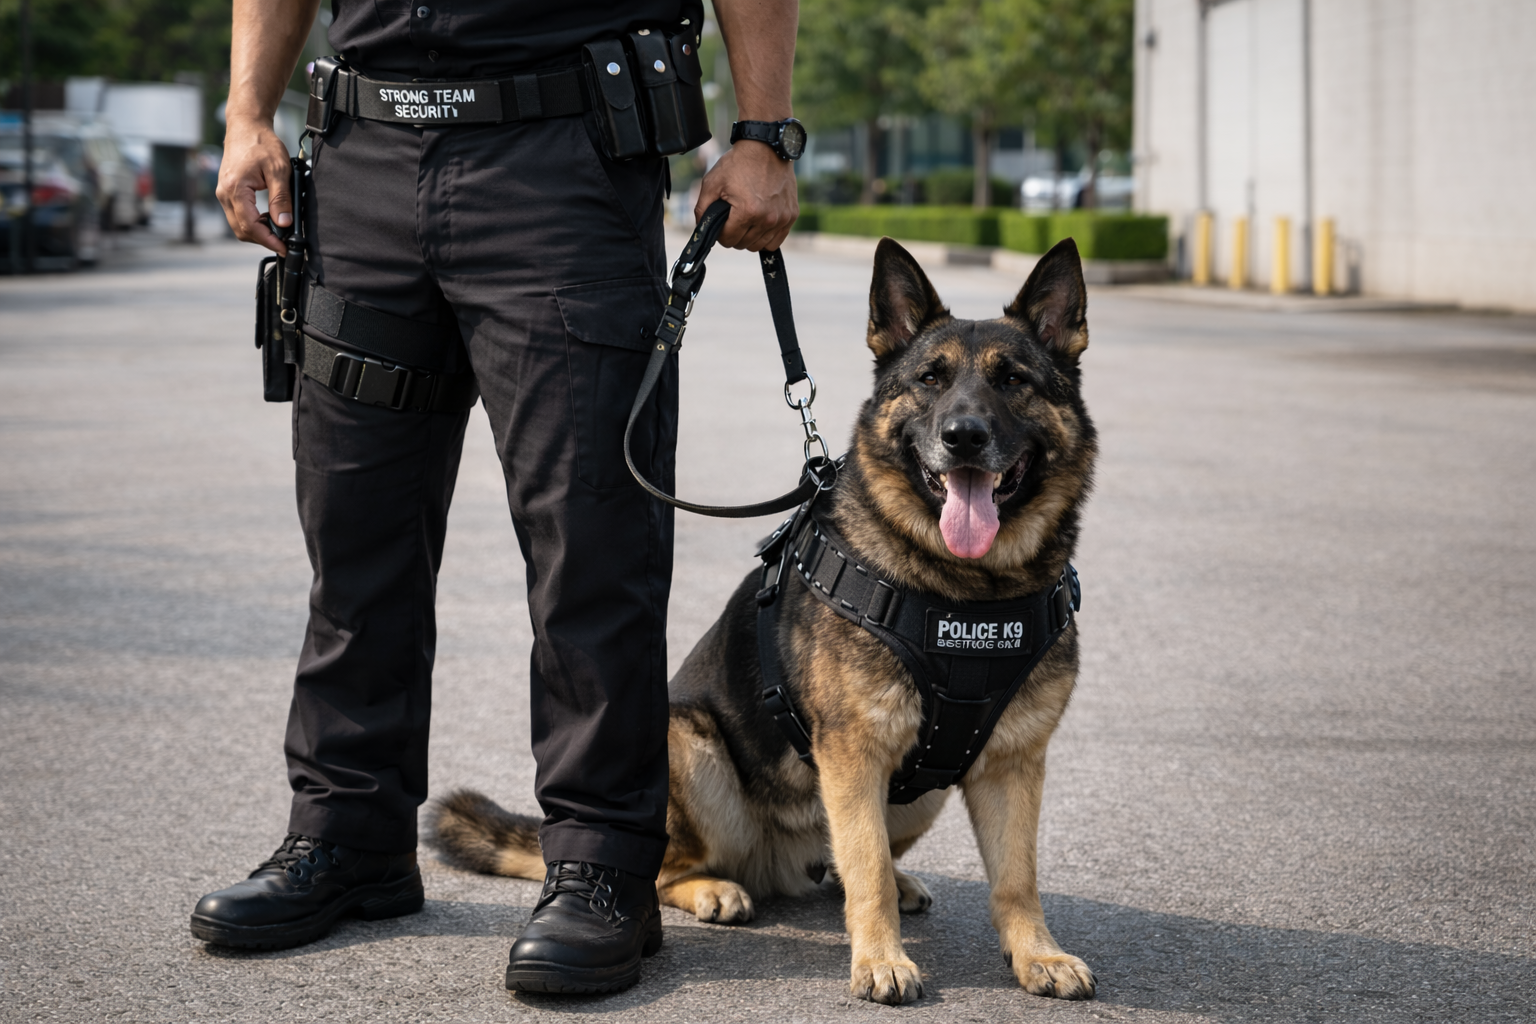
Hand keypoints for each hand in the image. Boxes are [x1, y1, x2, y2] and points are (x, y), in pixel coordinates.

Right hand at [216, 117, 295, 255]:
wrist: (246, 127)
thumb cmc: (261, 143)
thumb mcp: (278, 170)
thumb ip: (281, 199)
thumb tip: (284, 224)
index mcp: (235, 188)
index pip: (250, 225)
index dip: (268, 240)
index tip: (284, 248)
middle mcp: (223, 193)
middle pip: (241, 229)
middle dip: (263, 239)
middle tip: (284, 241)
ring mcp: (222, 193)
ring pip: (238, 225)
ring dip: (258, 232)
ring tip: (279, 229)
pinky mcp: (226, 192)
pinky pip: (237, 215)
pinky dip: (252, 222)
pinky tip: (268, 219)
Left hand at [693, 140, 798, 250]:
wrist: (766, 148)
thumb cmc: (738, 164)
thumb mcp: (712, 183)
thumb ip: (702, 209)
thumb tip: (701, 230)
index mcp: (747, 211)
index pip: (728, 240)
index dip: (720, 233)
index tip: (722, 222)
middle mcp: (767, 218)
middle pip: (743, 244)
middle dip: (734, 235)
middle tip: (733, 218)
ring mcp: (781, 218)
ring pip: (759, 246)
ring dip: (749, 237)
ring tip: (747, 220)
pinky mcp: (791, 216)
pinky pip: (776, 241)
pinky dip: (766, 237)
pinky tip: (760, 224)